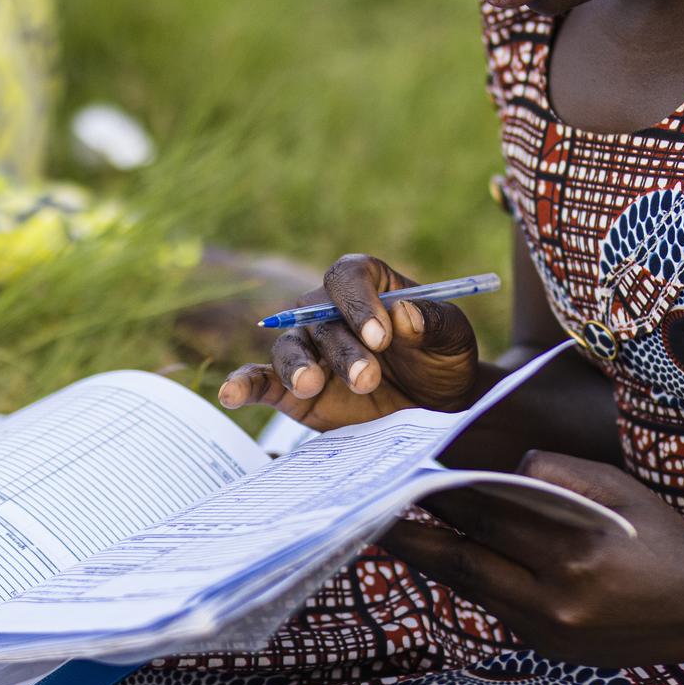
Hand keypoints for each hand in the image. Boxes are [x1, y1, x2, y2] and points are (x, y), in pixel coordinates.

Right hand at [216, 254, 479, 427]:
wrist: (434, 408)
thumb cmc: (440, 360)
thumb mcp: (452, 338)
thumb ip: (432, 323)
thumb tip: (404, 314)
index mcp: (365, 285)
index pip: (347, 276)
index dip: (358, 301)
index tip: (381, 335)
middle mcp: (326, 310)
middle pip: (319, 317)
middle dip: (343, 349)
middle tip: (368, 378)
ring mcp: (308, 348)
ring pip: (290, 348)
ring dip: (300, 366)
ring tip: (312, 385)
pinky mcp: (292, 388)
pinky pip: (262, 380)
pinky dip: (243, 384)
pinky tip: (231, 394)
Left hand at [385, 452, 683, 665]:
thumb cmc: (662, 536)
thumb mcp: (617, 489)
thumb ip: (555, 473)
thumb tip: (496, 472)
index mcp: (577, 548)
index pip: (488, 515)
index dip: (441, 496)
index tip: (405, 476)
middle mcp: (560, 597)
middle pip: (466, 560)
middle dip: (416, 536)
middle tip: (372, 512)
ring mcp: (553, 631)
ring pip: (474, 590)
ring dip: (433, 562)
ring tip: (395, 534)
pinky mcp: (553, 650)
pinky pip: (498, 610)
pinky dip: (471, 583)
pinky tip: (447, 560)